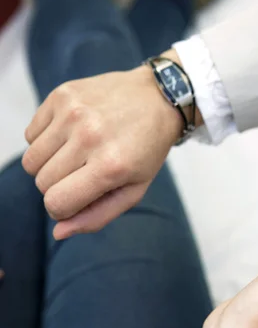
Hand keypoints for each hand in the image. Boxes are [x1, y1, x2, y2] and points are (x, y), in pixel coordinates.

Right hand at [22, 50, 189, 239]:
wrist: (157, 98)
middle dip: (57, 187)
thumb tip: (58, 232)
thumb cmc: (146, 151)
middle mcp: (89, 136)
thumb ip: (96, 216)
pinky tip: (69, 136)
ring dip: (48, 166)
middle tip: (82, 175)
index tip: (75, 201)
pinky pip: (30, 134)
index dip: (61, 210)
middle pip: (42, 183)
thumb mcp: (133, 191)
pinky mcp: (61, 95)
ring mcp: (72, 113)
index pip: (57, 203)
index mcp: (110, 166)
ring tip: (74, 156)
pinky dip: (44, 141)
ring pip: (31, 160)